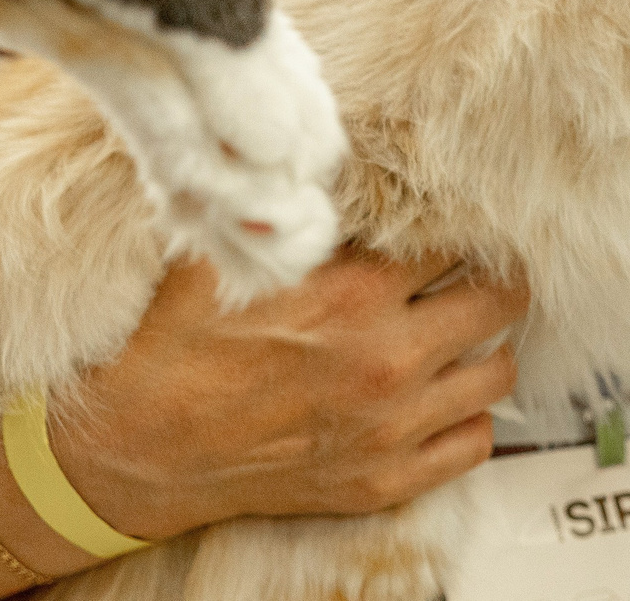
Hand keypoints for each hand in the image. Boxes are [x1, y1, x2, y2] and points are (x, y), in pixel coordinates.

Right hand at [41, 250, 526, 539]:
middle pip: (499, 299)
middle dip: (492, 276)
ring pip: (497, 372)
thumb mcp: (220, 252)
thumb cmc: (170, 347)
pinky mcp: (383, 480)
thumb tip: (316, 148)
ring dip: (485, 345)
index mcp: (352, 292)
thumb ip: (282, 205)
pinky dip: (468, 416)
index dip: (458, 223)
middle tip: (473, 270)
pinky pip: (474, 444)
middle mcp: (385, 358)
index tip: (453, 220)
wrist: (130, 450)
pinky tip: (440, 394)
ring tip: (458, 330)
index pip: (458, 237)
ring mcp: (390, 426)